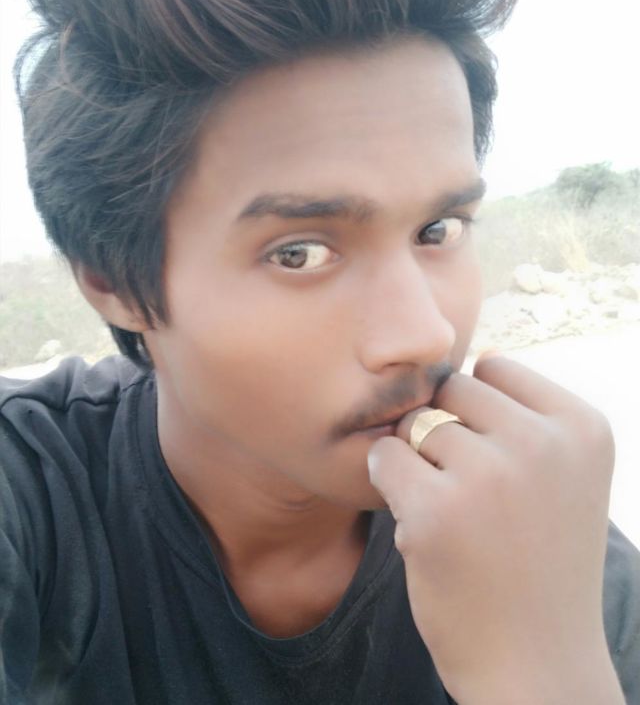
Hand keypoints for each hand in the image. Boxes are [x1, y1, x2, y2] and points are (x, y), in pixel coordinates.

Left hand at [367, 355, 624, 704]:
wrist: (535, 661)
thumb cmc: (539, 558)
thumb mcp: (564, 473)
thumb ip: (522, 413)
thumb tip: (454, 359)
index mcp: (582, 427)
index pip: (496, 368)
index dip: (482, 414)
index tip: (501, 464)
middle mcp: (543, 444)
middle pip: (454, 388)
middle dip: (448, 430)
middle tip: (472, 492)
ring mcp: (489, 477)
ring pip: (416, 423)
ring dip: (419, 460)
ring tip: (455, 513)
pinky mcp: (436, 512)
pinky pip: (385, 456)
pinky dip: (389, 482)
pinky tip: (421, 522)